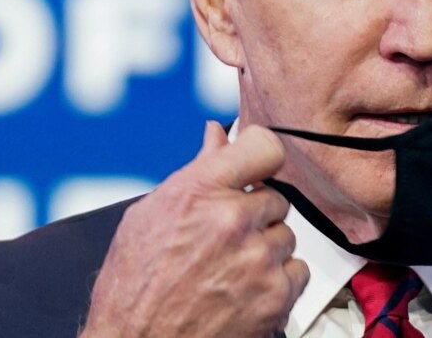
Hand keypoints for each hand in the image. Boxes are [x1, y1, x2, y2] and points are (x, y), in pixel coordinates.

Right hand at [80, 122, 309, 336]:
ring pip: (286, 235)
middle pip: (275, 198)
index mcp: (199, 191)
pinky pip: (297, 270)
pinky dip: (277, 281)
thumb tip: (217, 136)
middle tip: (223, 238)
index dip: (261, 155)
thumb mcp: (150, 214)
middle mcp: (232, 221)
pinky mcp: (275, 296)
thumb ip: (196, 171)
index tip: (257, 166)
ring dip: (265, 249)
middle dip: (254, 215)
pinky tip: (244, 289)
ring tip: (227, 268)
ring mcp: (258, 260)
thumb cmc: (133, 287)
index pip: (265, 147)